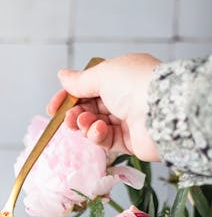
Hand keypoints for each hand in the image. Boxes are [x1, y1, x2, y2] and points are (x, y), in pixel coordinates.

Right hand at [47, 53, 161, 161]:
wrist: (163, 111)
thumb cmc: (135, 84)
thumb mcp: (102, 75)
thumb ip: (80, 81)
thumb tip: (62, 75)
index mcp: (120, 77)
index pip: (87, 87)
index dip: (68, 97)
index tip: (53, 108)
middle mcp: (124, 97)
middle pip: (89, 108)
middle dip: (75, 114)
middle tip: (69, 119)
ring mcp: (126, 120)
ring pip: (94, 125)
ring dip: (85, 125)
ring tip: (85, 122)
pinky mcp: (129, 141)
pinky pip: (105, 139)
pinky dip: (98, 135)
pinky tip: (99, 130)